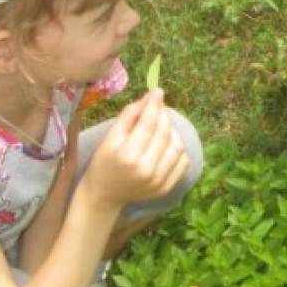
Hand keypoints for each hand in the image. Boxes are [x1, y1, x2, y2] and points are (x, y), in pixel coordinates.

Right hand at [81, 89, 188, 210]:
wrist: (104, 195)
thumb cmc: (104, 162)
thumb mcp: (110, 137)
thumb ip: (129, 115)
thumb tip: (150, 97)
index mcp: (128, 155)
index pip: (148, 124)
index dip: (154, 105)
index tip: (158, 91)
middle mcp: (146, 170)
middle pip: (164, 133)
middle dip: (163, 115)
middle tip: (159, 106)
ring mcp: (158, 181)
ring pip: (177, 146)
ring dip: (172, 130)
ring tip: (162, 125)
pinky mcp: (166, 188)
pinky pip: (182, 161)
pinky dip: (178, 148)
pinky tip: (167, 142)